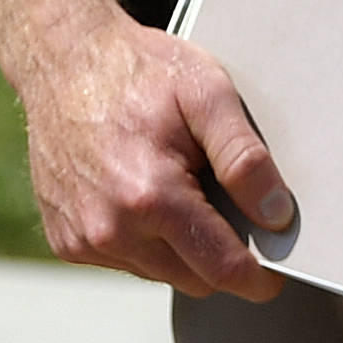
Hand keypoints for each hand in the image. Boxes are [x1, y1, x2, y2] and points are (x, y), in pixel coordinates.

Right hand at [15, 12, 292, 298]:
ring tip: (186, 188)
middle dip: (220, 257)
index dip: (256, 277)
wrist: (65, 63)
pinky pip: (125, 260)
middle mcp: (108, 230)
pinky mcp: (65, 241)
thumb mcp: (209, 95)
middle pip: (191, 278)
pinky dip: (147, 240)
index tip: (276, 279)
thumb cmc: (141, 72)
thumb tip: (277, 213)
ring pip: (158, 272)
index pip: (218, 267)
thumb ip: (244, 158)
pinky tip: (150, 194)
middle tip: (234, 209)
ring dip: (181, 248)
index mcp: (149, 197)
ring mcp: (81, 240)